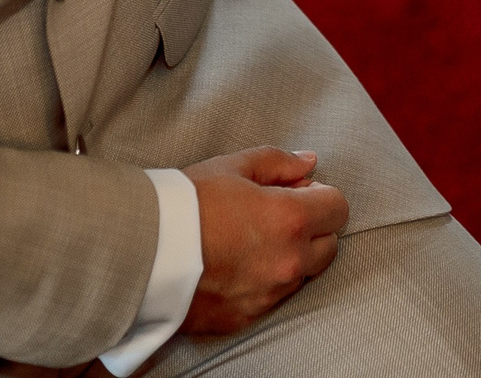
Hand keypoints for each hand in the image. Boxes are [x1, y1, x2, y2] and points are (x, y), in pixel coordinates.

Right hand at [181, 147, 348, 336]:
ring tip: (251, 240)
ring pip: (302, 274)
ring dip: (291, 256)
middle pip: (329, 246)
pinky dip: (266, 281)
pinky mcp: (248, 316)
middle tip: (277, 215)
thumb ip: (278, 163)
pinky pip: (274, 297)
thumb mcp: (232, 167)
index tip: (298, 192)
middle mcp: (288, 261)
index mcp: (290, 219)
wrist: (142, 253)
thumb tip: (309, 163)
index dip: (321, 196)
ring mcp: (270, 294)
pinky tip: (237, 265)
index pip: (338, 209)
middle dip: (313, 228)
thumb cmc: (186, 204)